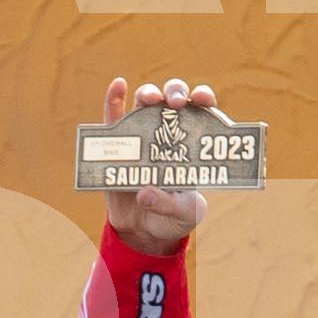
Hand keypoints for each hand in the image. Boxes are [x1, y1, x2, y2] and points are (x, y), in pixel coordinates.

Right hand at [97, 75, 219, 257]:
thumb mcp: (182, 215)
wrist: (145, 234)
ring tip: (151, 98)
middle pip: (173, 100)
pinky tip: (118, 84)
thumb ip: (168, 204)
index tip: (204, 100)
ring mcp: (142, 137)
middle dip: (175, 93)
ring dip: (148, 94)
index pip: (202, 113)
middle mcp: (168, 133)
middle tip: (175, 102)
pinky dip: (114, 100)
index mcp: (193, 144)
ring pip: (145, 104)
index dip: (204, 99)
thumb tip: (144, 192)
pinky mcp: (118, 147)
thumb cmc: (173, 218)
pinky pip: (113, 119)